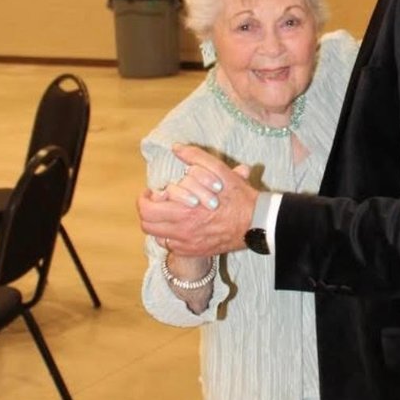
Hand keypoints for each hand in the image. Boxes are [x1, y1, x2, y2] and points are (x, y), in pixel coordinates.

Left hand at [137, 146, 257, 257]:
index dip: (144, 198)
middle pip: (147, 225)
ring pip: (157, 237)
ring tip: (168, 214)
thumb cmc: (239, 197)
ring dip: (158, 224)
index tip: (151, 192)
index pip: (147, 209)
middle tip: (157, 202)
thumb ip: (195, 157)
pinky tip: (180, 226)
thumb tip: (176, 148)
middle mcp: (182, 231)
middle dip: (148, 211)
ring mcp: (188, 244)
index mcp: (184, 211)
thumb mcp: (219, 171)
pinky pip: (171, 246)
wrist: (256, 223)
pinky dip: (170, 236)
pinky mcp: (195, 252)